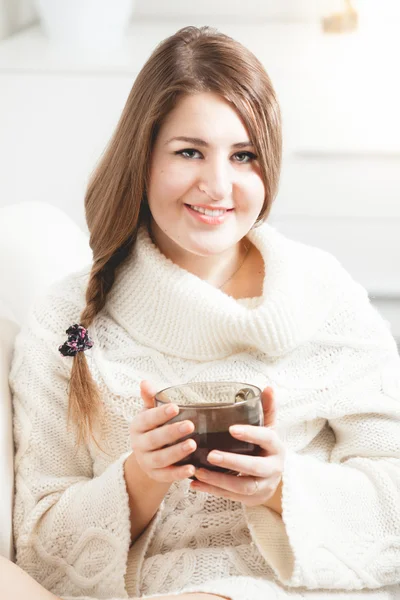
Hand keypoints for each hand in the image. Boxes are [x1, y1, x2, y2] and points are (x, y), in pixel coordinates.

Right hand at [128, 380, 196, 482]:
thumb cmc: (153, 427)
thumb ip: (150, 398)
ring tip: (193, 445)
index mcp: (138, 426)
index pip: (147, 419)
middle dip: (172, 432)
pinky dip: (179, 474)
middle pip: (154, 439)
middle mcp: (139, 444)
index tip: (176, 407)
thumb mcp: (150, 412)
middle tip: (190, 425)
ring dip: (177, 452)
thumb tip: (145, 382)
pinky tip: (192, 469)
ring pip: (161, 459)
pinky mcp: (156, 475)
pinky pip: (167, 476)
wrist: (147, 456)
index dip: (160, 414)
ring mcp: (146, 462)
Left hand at [190, 387, 284, 507]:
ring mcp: (263, 486)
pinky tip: (195, 484)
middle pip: (254, 468)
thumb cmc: (265, 447)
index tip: (231, 429)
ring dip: (219, 480)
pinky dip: (212, 491)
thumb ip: (266, 409)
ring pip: (242, 487)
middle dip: (232, 462)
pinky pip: (231, 497)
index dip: (251, 434)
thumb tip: (268, 387)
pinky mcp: (251, 499)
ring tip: (198, 471)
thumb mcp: (268, 428)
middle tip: (211, 455)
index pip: (267, 438)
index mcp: (276, 447)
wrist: (274, 477)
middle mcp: (273, 468)